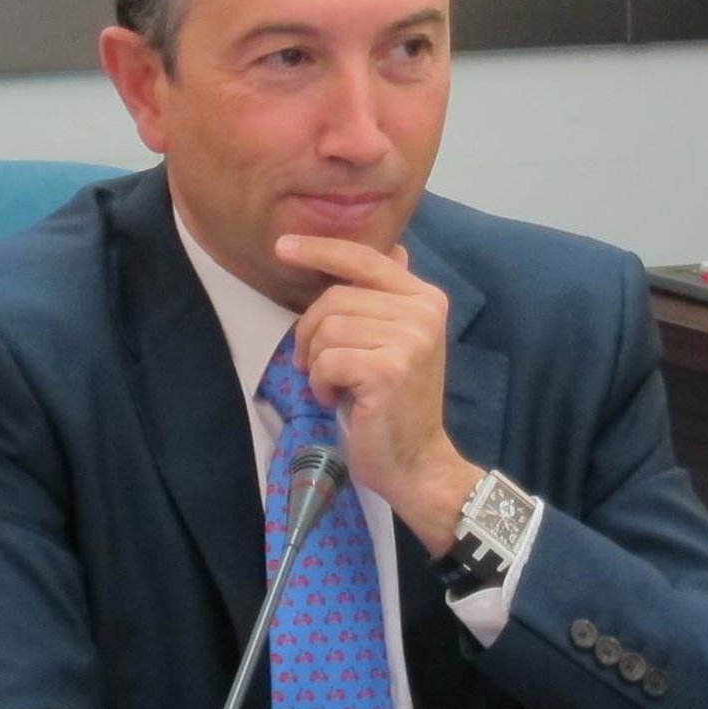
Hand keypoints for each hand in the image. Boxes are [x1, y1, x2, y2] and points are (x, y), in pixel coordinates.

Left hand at [278, 233, 479, 551]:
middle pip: (335, 298)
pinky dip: (321, 383)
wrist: (416, 461)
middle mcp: (423, 311)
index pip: (364, 258)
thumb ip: (389, 296)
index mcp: (424, 297)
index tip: (283, 247)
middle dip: (311, 332)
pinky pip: (328, 358)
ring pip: (328, 328)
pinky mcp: (389, 369)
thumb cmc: (394, 401)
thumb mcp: (396, 339)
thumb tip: (396, 247)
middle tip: (318, 366)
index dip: (320, 249)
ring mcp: (410, 339)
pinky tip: (336, 399)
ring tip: (334, 385)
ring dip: (317, 362)